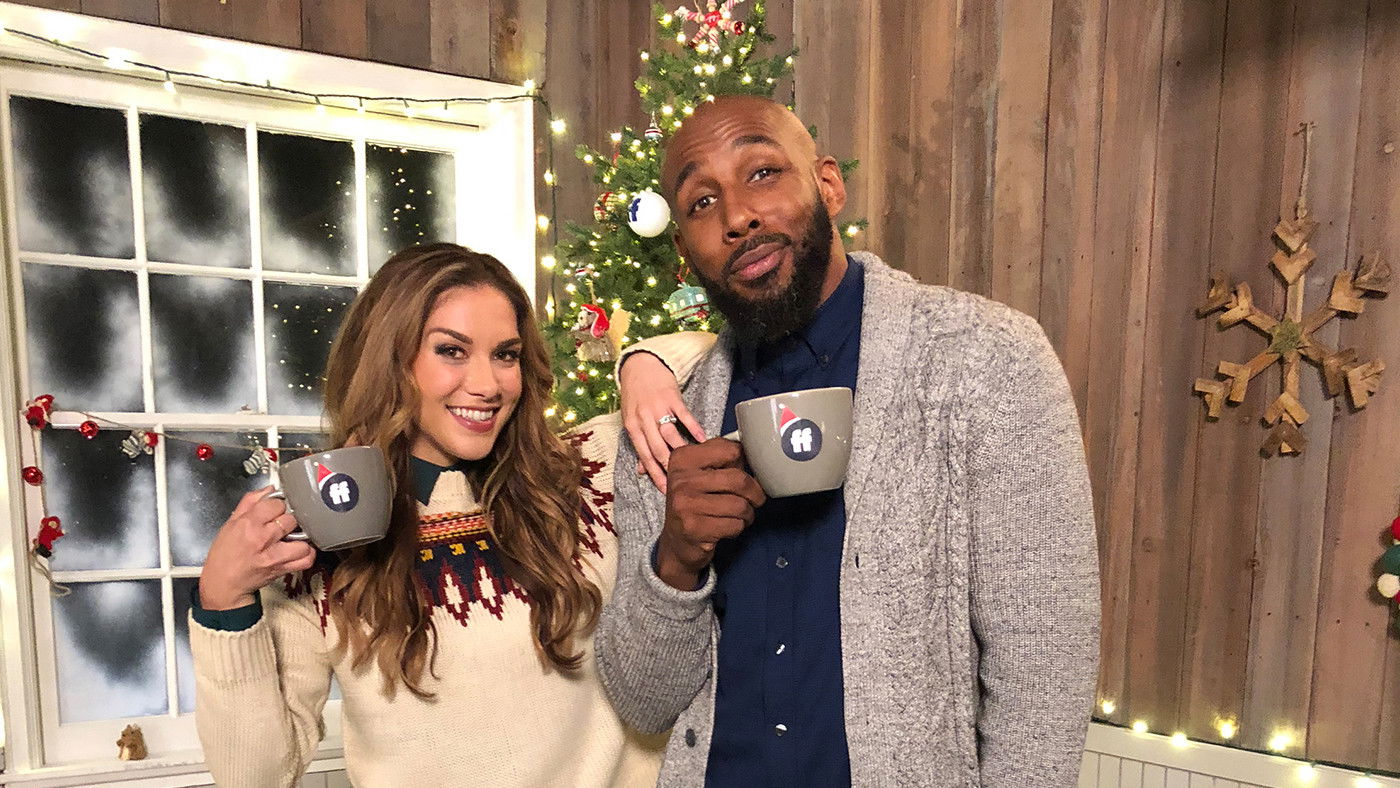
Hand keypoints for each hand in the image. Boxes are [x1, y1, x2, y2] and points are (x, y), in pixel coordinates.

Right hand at [198, 486, 315, 609]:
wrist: (223, 584)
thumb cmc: (224, 555)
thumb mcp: (231, 523)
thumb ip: (250, 502)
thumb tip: (269, 489)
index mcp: (248, 524)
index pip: (276, 503)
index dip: (278, 505)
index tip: (276, 509)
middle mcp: (262, 538)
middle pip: (291, 518)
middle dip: (289, 519)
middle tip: (284, 523)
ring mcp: (274, 555)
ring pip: (302, 538)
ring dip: (300, 537)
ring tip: (293, 537)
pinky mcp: (282, 569)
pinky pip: (306, 559)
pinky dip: (307, 554)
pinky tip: (300, 550)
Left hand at [620, 351, 706, 493]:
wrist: (640, 365)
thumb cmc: (635, 395)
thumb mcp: (631, 418)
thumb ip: (638, 443)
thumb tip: (640, 470)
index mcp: (632, 426)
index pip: (644, 455)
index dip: (654, 474)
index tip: (665, 490)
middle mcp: (644, 419)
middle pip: (658, 449)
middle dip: (669, 468)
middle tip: (681, 484)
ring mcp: (658, 408)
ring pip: (670, 435)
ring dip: (683, 451)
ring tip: (694, 465)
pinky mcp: (672, 397)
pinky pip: (684, 416)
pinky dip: (694, 429)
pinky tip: (703, 440)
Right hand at [655, 439, 765, 589]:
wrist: (676, 541)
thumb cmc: (695, 504)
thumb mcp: (700, 474)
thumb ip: (722, 459)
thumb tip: (754, 454)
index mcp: (683, 458)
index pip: (730, 450)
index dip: (744, 463)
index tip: (744, 473)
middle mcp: (681, 479)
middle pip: (738, 479)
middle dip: (755, 492)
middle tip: (756, 499)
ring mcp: (685, 504)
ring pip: (740, 505)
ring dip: (748, 513)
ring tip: (741, 515)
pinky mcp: (694, 528)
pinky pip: (734, 525)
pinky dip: (739, 527)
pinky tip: (729, 527)